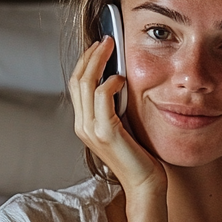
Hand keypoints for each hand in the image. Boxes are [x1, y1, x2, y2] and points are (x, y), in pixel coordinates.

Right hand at [68, 38, 166, 198]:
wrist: (145, 184)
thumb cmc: (140, 155)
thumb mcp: (124, 125)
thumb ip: (116, 106)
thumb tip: (120, 77)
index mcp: (84, 124)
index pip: (77, 84)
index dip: (86, 61)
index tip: (100, 44)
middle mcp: (83, 126)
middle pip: (77, 79)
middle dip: (91, 54)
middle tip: (107, 37)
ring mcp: (91, 130)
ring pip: (86, 83)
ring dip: (98, 60)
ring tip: (112, 46)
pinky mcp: (106, 133)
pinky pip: (102, 96)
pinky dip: (111, 82)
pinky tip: (123, 78)